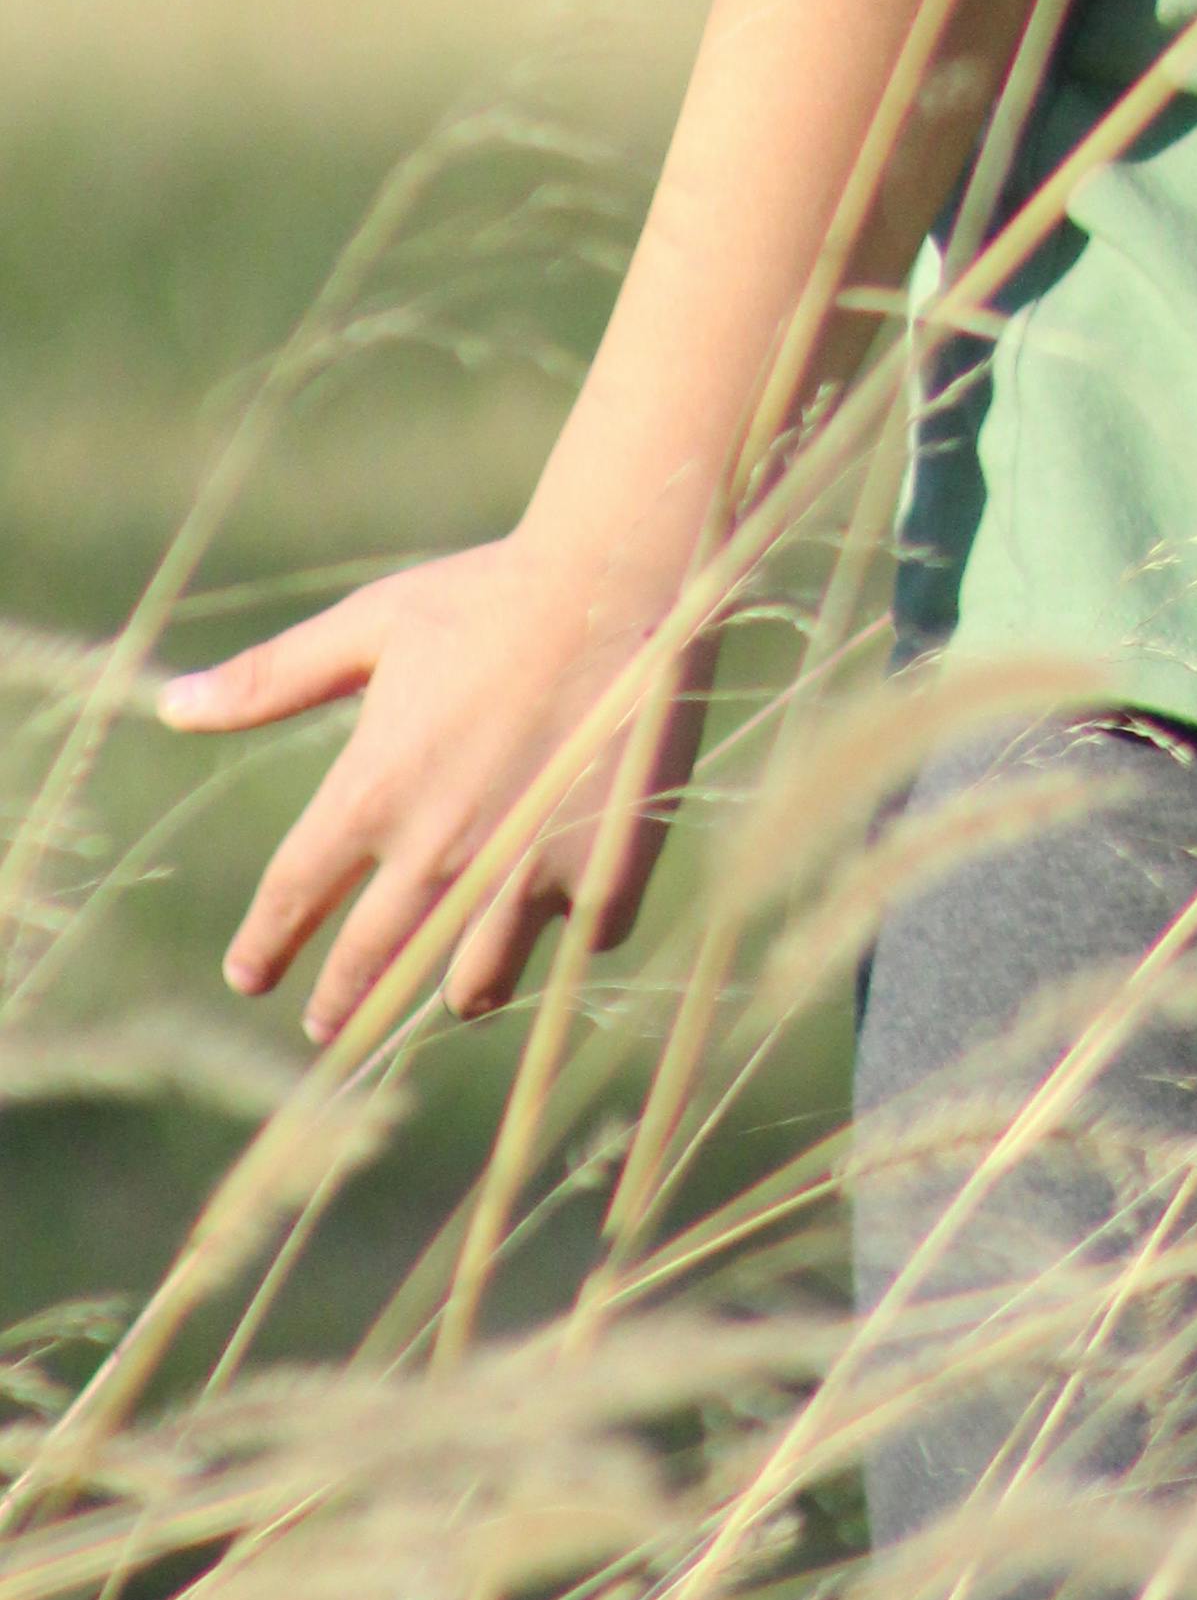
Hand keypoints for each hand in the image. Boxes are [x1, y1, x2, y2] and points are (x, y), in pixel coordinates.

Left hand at [161, 536, 714, 1041]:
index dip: (265, 947)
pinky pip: (577, 940)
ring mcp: (525, 870)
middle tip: (327, 1023)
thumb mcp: (373, 627)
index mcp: (372, 793)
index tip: (250, 976)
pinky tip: (563, 914)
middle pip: (370, 966)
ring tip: (454, 984)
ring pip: (475, 984)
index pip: (291, 901)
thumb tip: (168, 707)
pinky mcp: (603, 871)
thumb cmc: (491, 595)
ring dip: (458, 989)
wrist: (624, 576)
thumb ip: (271, 679)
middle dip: (340, 1003)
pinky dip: (566, 934)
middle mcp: (439, 852)